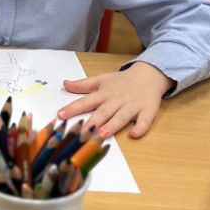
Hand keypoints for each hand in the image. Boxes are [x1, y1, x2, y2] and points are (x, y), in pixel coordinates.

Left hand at [57, 61, 173, 138]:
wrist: (148, 75)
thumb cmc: (122, 81)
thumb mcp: (101, 80)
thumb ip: (83, 84)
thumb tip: (65, 84)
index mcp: (103, 94)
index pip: (85, 101)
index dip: (72, 108)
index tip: (60, 115)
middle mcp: (116, 101)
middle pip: (103, 112)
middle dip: (92, 122)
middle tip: (81, 132)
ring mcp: (132, 106)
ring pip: (121, 117)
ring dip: (112, 126)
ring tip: (102, 134)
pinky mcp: (147, 111)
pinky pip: (145, 121)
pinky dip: (140, 127)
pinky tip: (135, 134)